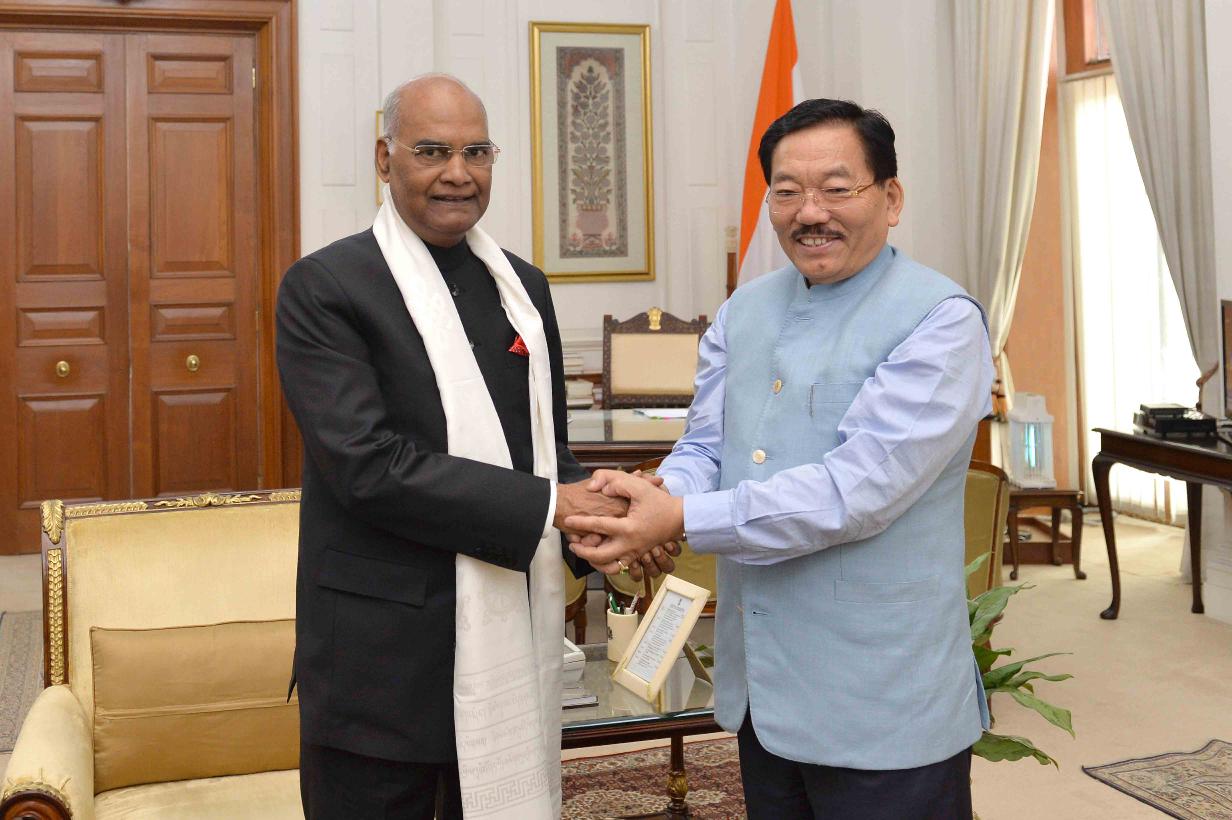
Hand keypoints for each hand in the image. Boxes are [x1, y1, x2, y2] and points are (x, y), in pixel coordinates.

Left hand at [565, 471, 684, 574]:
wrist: (679, 518)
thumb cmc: (659, 501)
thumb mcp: (639, 486)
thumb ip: (617, 482)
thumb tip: (598, 488)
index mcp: (629, 528)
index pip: (599, 526)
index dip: (581, 523)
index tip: (568, 519)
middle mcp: (630, 544)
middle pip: (600, 556)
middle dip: (582, 551)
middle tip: (572, 543)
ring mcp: (634, 553)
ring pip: (608, 566)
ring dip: (593, 561)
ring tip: (583, 550)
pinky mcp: (636, 556)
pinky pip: (617, 566)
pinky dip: (605, 564)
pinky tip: (597, 554)